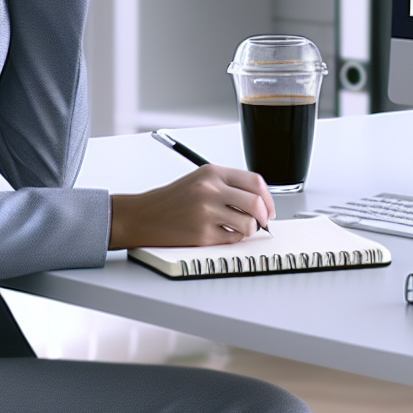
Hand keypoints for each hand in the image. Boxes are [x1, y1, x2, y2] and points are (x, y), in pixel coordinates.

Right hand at [108, 165, 276, 248]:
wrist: (144, 216)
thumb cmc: (172, 200)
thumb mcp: (200, 180)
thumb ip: (228, 185)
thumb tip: (261, 200)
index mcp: (212, 173)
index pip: (255, 181)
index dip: (268, 197)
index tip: (269, 207)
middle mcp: (209, 190)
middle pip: (256, 203)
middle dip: (264, 216)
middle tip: (262, 222)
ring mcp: (206, 212)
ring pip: (248, 224)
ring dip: (248, 229)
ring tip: (237, 228)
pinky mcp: (201, 234)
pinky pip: (232, 238)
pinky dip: (232, 238)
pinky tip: (221, 233)